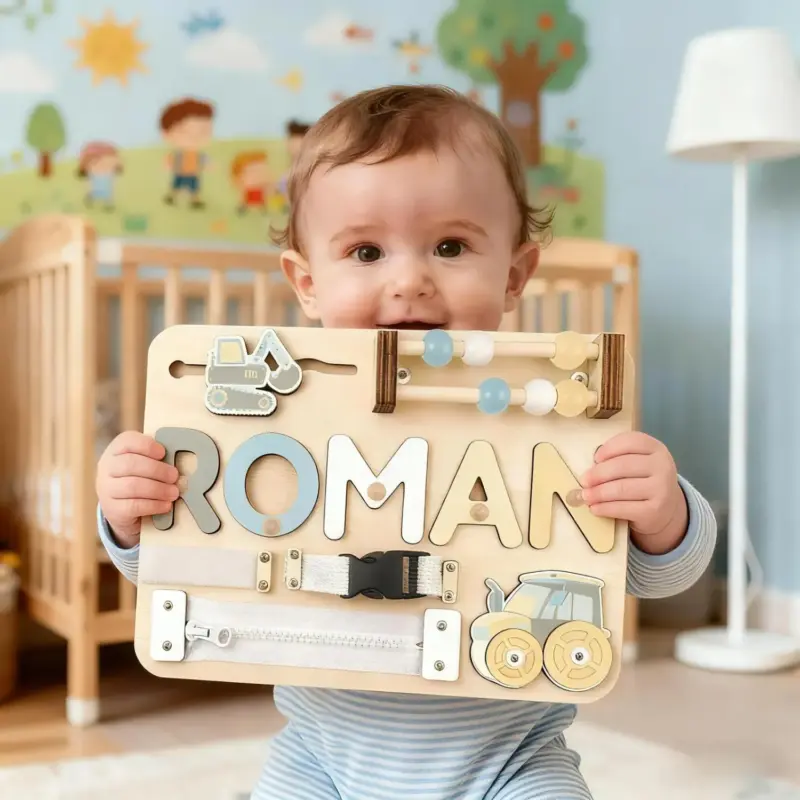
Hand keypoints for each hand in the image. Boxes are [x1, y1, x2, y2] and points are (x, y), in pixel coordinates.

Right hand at [96, 432, 178, 547]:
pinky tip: (166, 505)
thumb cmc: (140, 478)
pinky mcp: (112, 510)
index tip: (163, 453)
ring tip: (174, 492)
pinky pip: (134, 506)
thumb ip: (157, 458)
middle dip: (157, 470)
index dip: (147, 445)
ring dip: (158, 489)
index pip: (127, 441)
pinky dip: (154, 505)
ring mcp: (106, 489)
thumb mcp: (146, 463)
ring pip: (132, 486)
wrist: (122, 509)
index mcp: (116, 450)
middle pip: (130, 463)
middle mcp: (107, 467)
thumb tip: (178, 459)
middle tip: (174, 476)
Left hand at [578, 432, 687, 554]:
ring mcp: (661, 489)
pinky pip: (624, 508)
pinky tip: (595, 508)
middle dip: (598, 474)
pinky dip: (605, 508)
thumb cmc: (643, 479)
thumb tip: (590, 469)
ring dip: (598, 493)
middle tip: (584, 481)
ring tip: (586, 496)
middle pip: (622, 466)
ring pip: (621, 488)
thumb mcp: (638, 462)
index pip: (630, 441)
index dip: (609, 448)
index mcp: (656, 448)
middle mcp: (662, 466)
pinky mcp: (655, 510)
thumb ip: (619, 458)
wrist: (666, 508)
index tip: (595, 458)